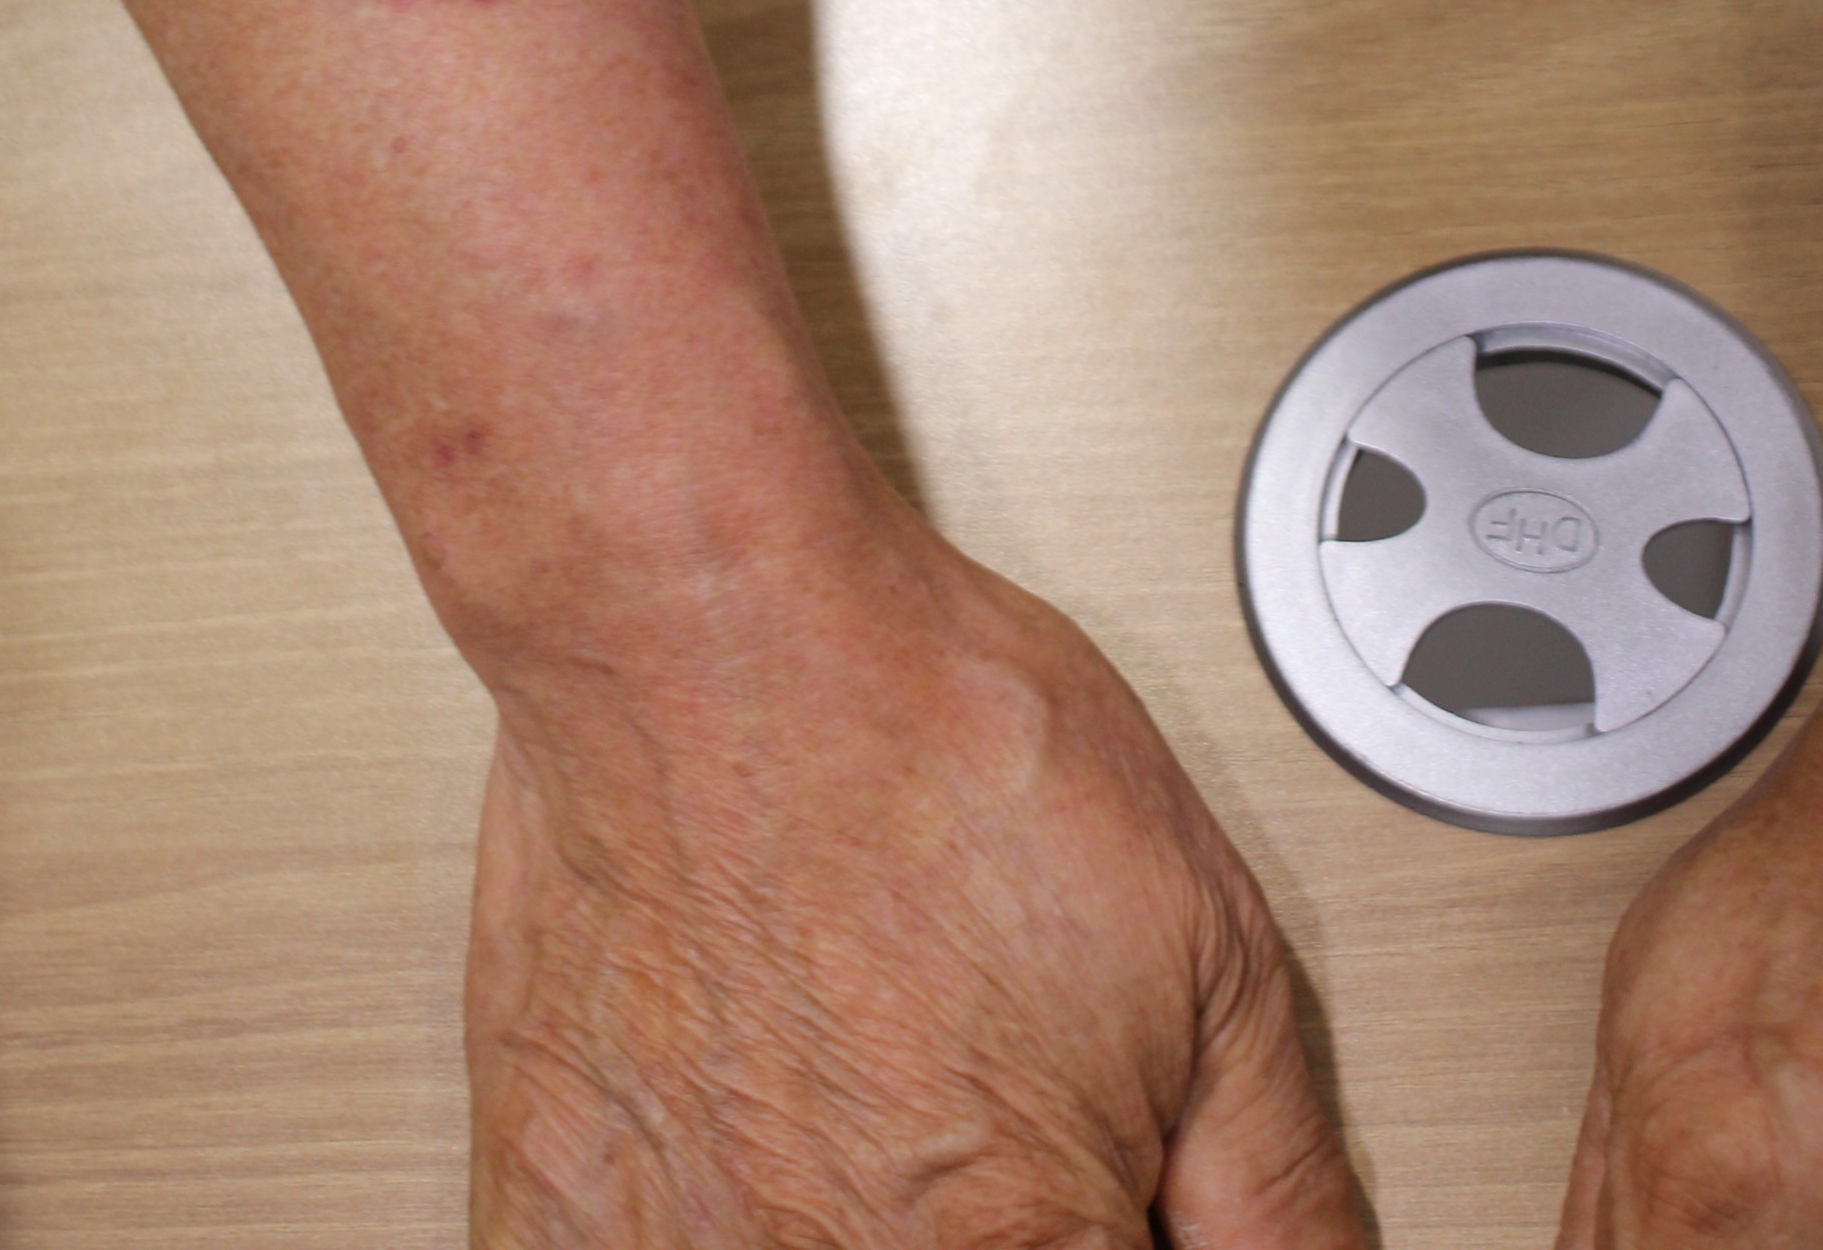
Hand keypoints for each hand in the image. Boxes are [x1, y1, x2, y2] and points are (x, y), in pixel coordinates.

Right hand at [461, 497, 1364, 1246]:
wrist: (712, 632)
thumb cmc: (936, 746)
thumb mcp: (1214, 951)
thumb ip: (1276, 1180)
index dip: (1126, 1237)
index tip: (1112, 1189)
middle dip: (1002, 1212)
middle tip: (981, 1101)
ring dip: (856, 1203)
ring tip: (872, 1077)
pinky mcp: (546, 1215)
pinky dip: (717, 1206)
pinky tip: (754, 1117)